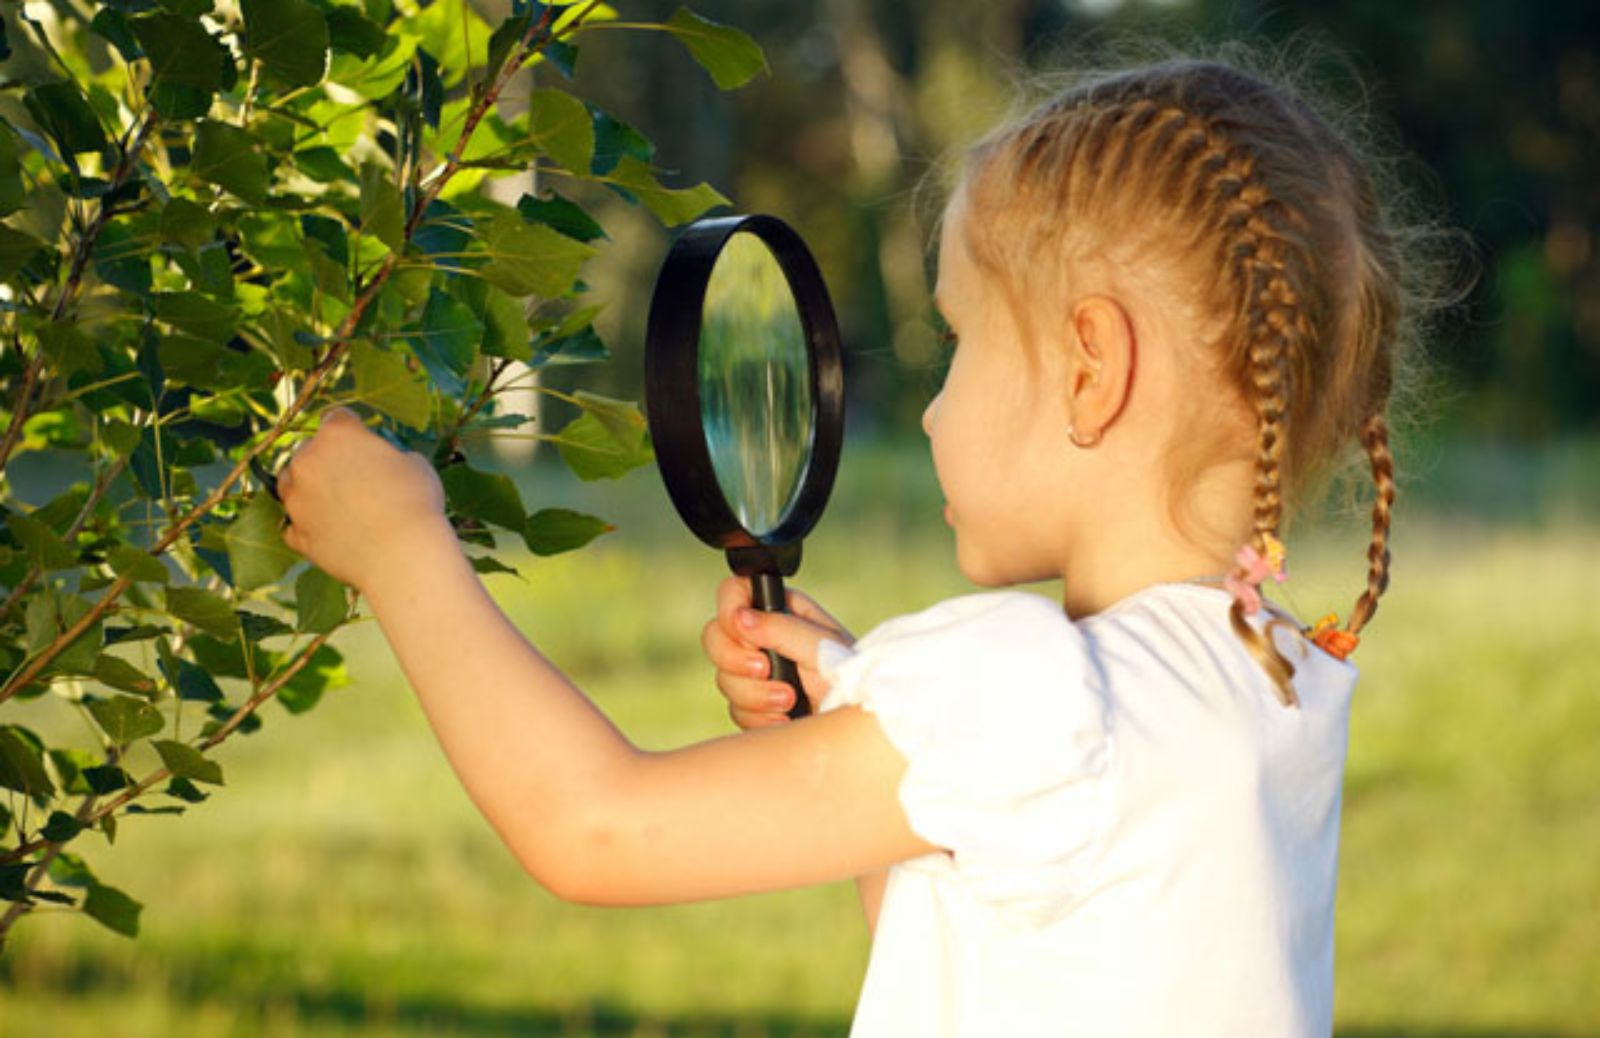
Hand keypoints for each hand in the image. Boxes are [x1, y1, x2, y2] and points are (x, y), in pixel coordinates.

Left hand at [277, 407, 451, 591]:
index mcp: (337, 435)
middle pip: (308, 450)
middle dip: (325, 460)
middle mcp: (307, 461)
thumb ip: (390, 457)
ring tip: (334, 504)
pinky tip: (329, 532)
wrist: (400, 555)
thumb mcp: (415, 465)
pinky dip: (307, 526)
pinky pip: (294, 525)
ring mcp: (296, 499)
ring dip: (307, 489)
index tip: (363, 441)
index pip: (337, 418)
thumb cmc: (414, 503)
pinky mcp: (296, 534)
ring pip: (290, 484)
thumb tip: (387, 464)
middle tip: (352, 477)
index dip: (353, 429)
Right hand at [701, 576, 854, 728]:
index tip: (745, 632)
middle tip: (765, 669)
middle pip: (714, 638)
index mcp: (779, 609)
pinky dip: (759, 716)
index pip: (733, 594)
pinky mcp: (754, 704)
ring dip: (755, 694)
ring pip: (724, 678)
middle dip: (735, 659)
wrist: (856, 721)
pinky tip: (785, 718)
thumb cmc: (851, 676)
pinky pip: (735, 709)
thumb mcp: (822, 647)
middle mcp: (762, 636)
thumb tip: (741, 618)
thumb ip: (782, 629)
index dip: (729, 611)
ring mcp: (755, 672)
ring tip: (789, 700)